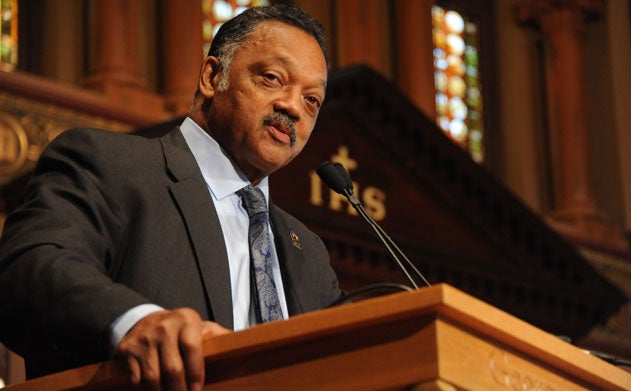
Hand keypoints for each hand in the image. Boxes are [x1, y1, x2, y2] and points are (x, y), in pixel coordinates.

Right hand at [115, 308, 229, 390]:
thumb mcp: (198, 326)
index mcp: (186, 320)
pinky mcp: (127, 351)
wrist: (141, 320)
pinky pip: (137, 380)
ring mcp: (143, 339)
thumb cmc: (178, 330)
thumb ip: (217, 337)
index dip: (196, 375)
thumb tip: (239, 344)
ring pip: (153, 378)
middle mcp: (163, 327)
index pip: (192, 349)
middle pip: (173, 369)